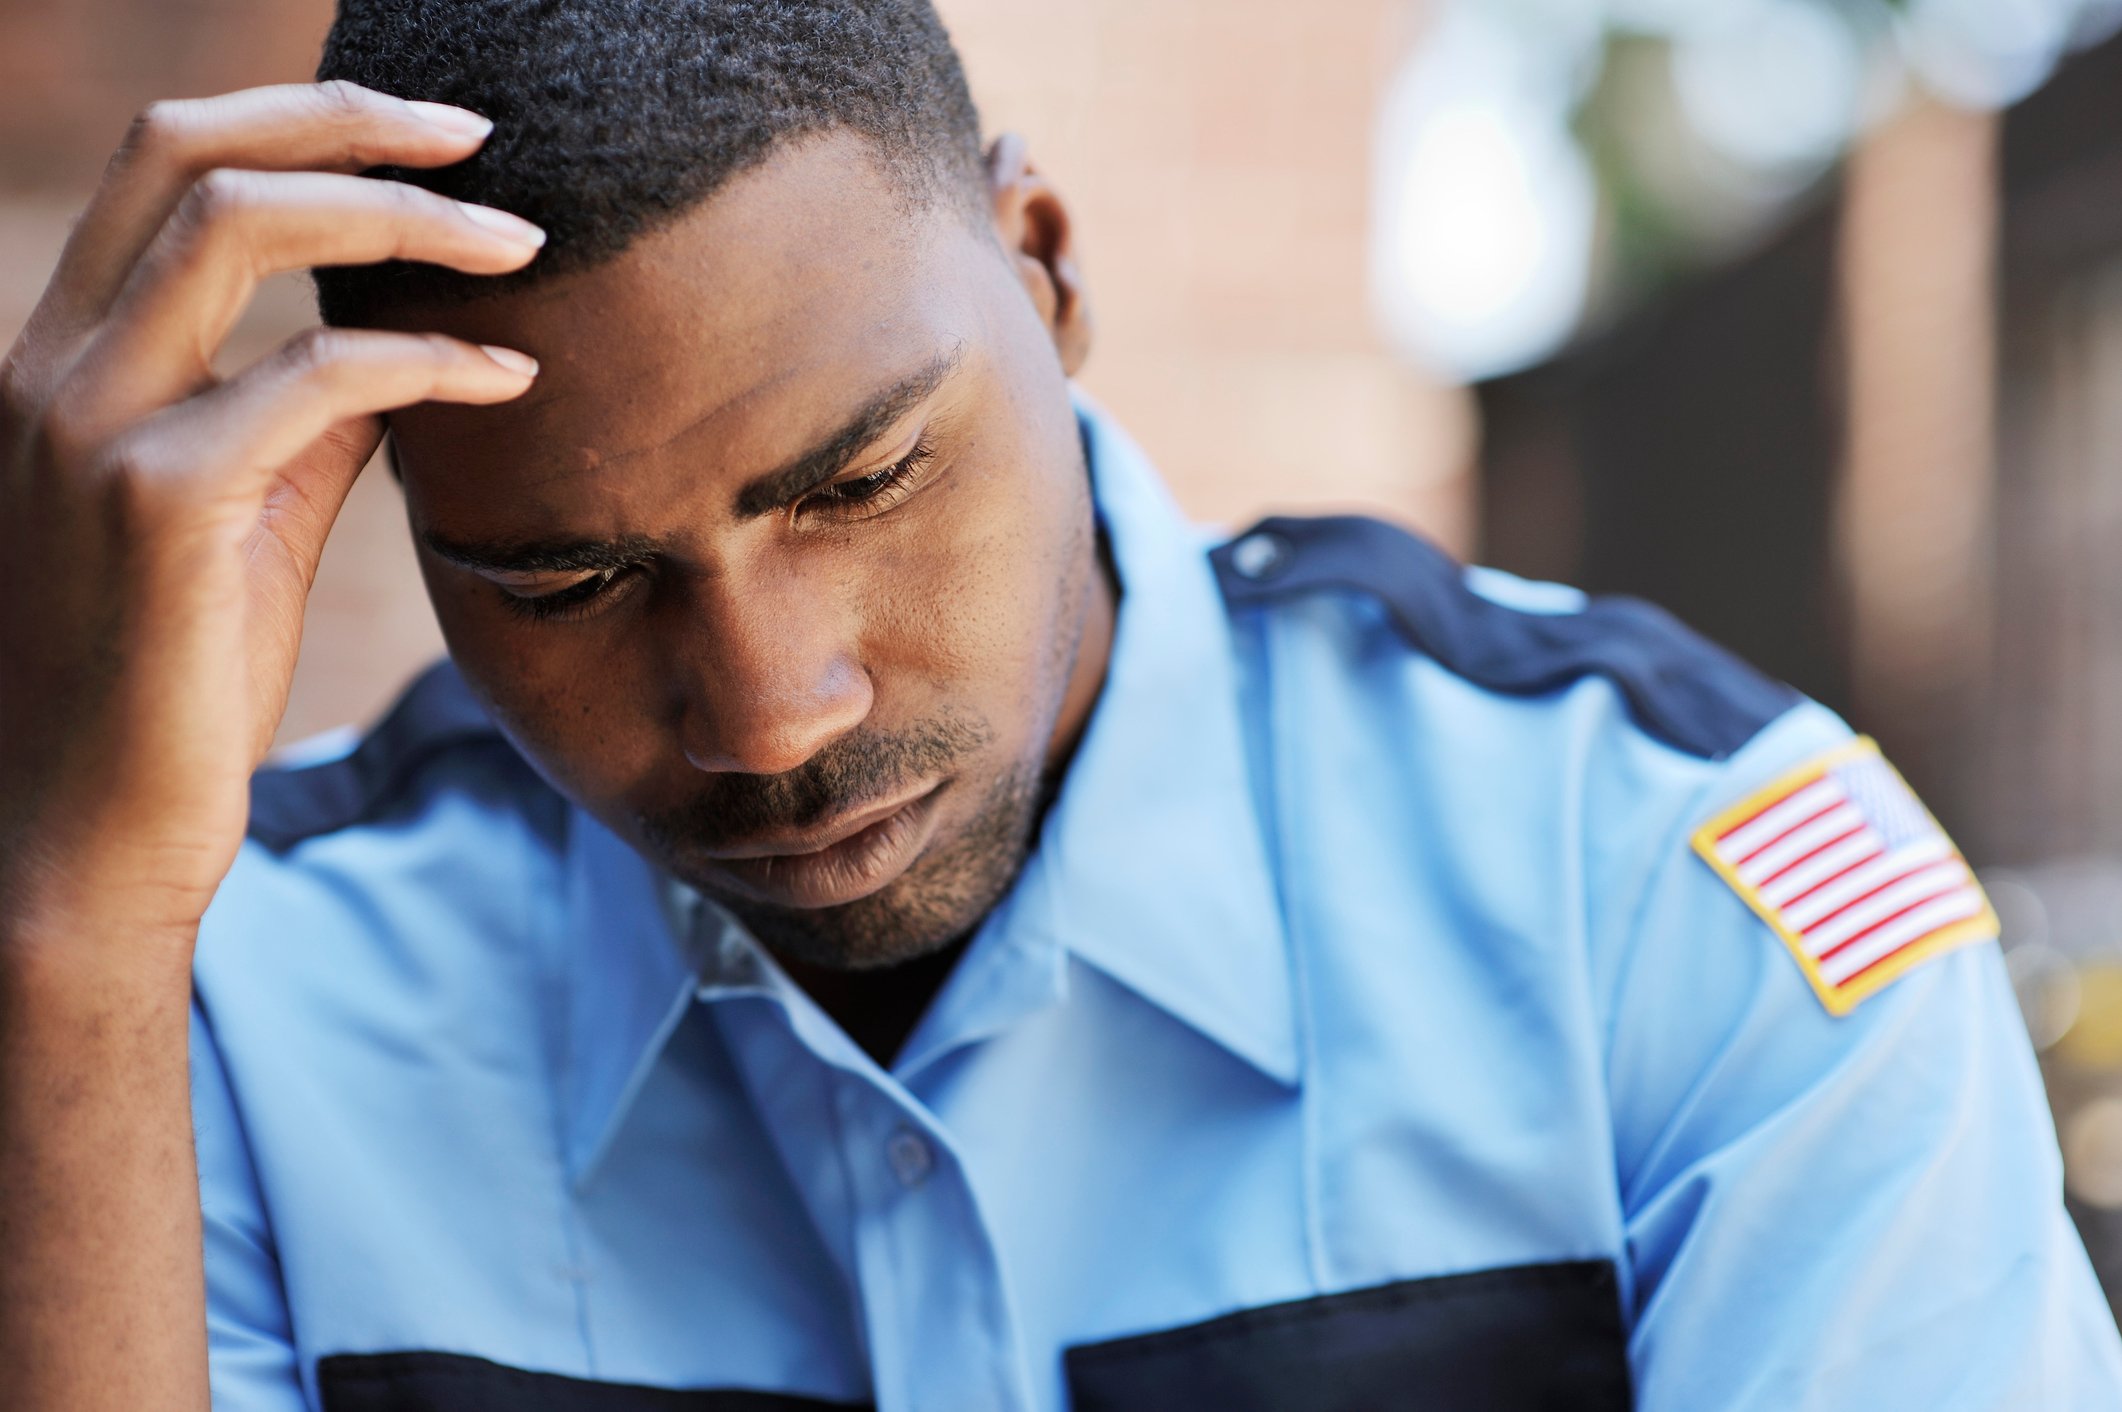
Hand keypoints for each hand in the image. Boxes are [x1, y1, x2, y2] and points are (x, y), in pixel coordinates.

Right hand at [0, 80, 542, 947]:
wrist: (94, 833)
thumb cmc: (174, 683)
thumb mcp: (245, 517)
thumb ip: (307, 418)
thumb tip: (410, 347)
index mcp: (64, 358)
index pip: (162, 168)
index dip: (299, 121)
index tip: (430, 137)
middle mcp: (52, 365)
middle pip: (185, 150)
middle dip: (347, 121)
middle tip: (485, 139)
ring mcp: (89, 423)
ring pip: (238, 223)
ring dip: (403, 219)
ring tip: (522, 245)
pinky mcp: (156, 498)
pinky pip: (316, 375)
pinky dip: (432, 359)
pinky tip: (511, 380)